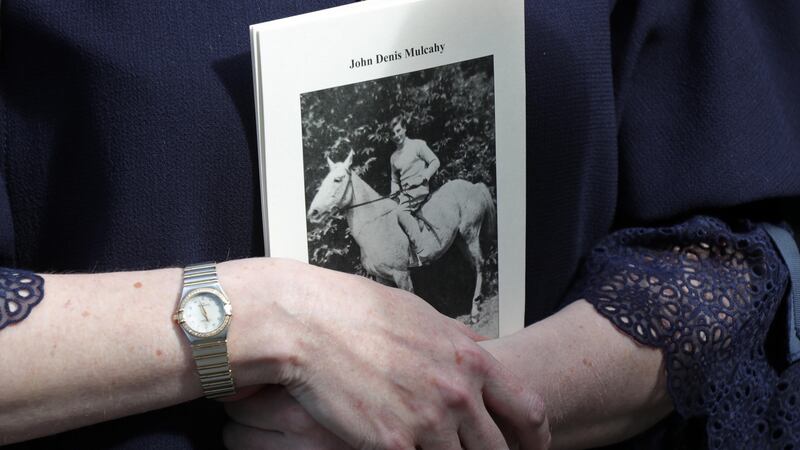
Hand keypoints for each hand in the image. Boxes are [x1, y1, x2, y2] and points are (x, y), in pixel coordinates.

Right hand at [237, 261, 549, 448]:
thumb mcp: (421, 313)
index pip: (529, 409)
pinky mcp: (393, 445)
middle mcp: (457, 393)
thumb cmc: (355, 313)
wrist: (306, 323)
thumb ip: (459, 336)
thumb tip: (485, 346)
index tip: (531, 448)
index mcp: (469, 358)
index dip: (535, 437)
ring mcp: (427, 422)